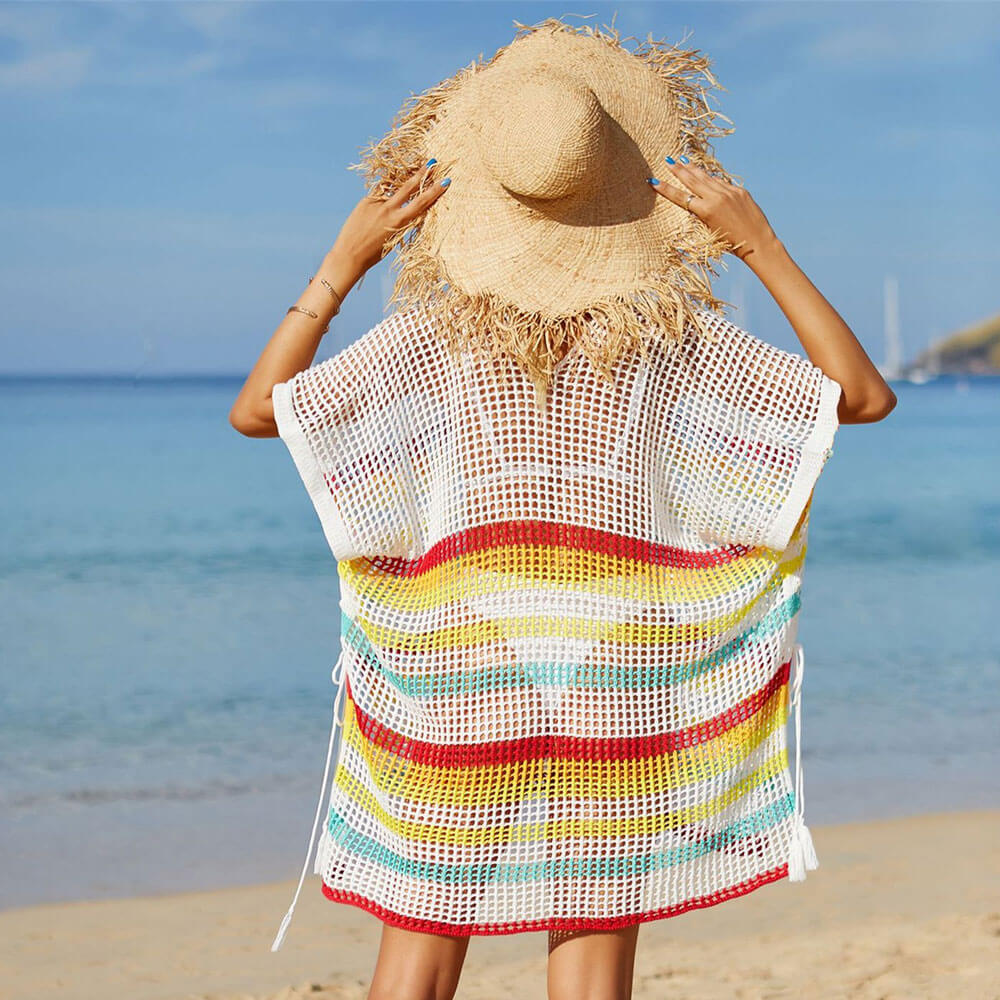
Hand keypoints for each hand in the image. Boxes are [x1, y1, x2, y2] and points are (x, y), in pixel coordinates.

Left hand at [330, 160, 450, 275]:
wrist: (350, 254)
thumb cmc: (374, 253)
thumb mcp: (393, 238)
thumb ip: (399, 221)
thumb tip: (403, 207)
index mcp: (399, 222)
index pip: (421, 203)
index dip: (434, 191)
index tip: (445, 181)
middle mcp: (388, 210)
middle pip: (409, 187)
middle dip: (422, 174)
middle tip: (432, 162)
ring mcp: (376, 203)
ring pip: (393, 188)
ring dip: (402, 181)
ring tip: (409, 174)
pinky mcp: (365, 201)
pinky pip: (378, 195)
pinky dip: (382, 198)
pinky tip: (378, 208)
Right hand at [649, 159, 776, 262]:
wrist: (757, 242)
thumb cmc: (732, 244)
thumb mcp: (711, 231)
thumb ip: (702, 214)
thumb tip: (695, 202)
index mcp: (706, 211)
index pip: (681, 197)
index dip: (667, 189)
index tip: (654, 182)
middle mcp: (716, 197)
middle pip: (692, 181)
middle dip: (679, 170)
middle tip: (668, 161)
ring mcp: (729, 192)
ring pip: (707, 177)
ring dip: (693, 169)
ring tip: (683, 160)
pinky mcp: (739, 191)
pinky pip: (721, 182)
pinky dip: (711, 177)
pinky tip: (705, 173)